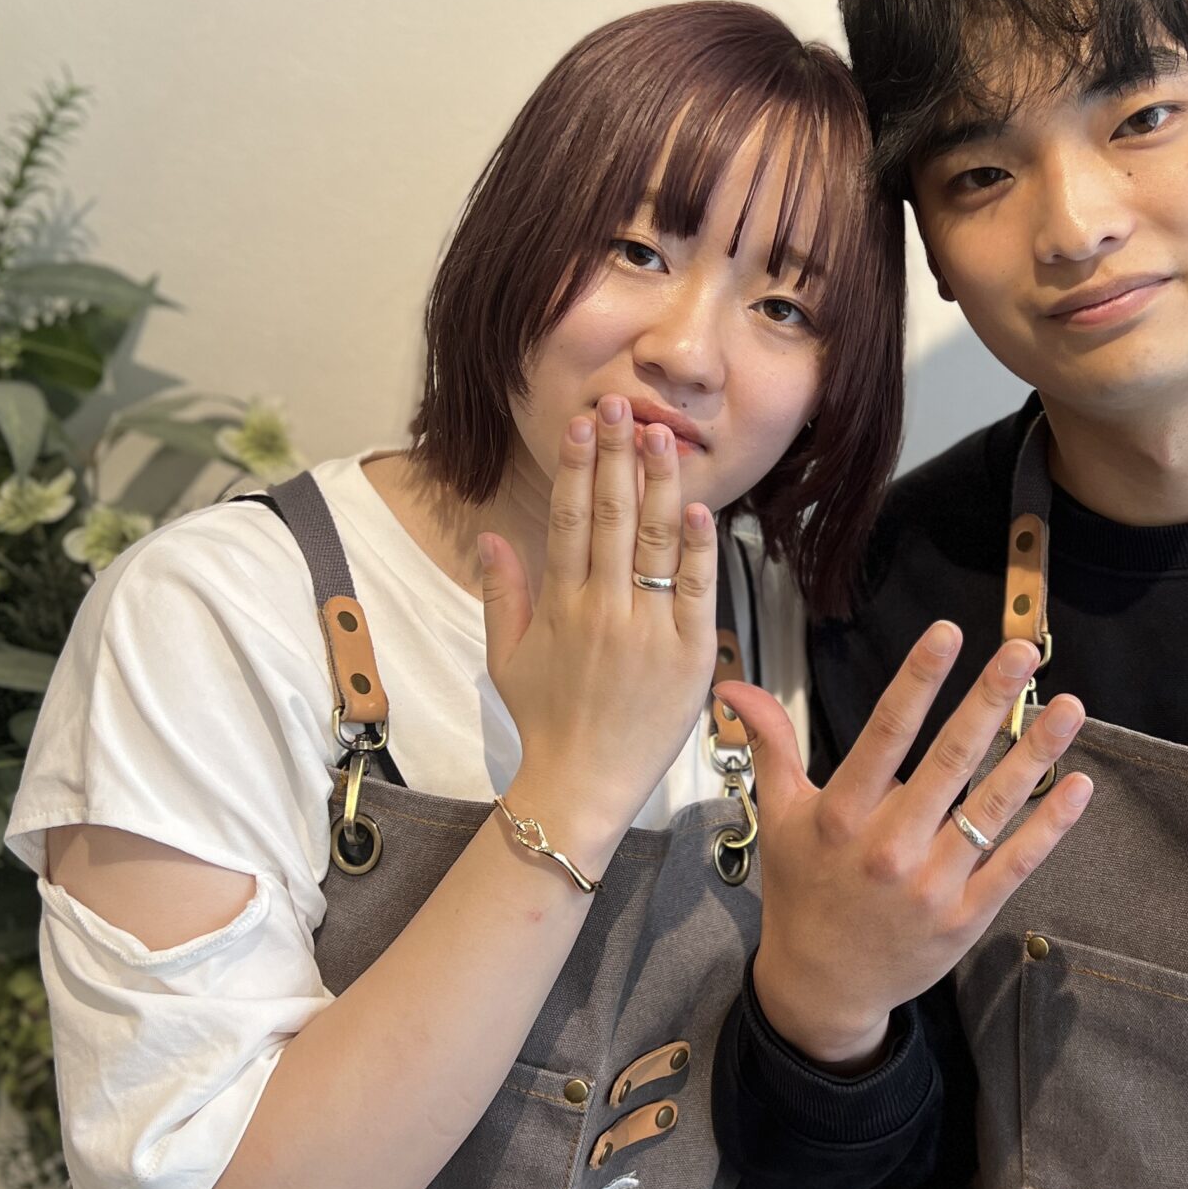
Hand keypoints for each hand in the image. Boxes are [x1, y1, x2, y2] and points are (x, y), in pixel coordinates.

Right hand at [479, 399, 717, 858]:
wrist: (582, 784)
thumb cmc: (546, 722)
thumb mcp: (505, 657)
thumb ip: (500, 593)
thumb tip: (490, 536)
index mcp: (559, 605)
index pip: (570, 518)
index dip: (576, 466)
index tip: (580, 422)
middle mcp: (602, 608)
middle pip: (612, 515)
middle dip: (615, 453)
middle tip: (620, 404)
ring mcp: (648, 629)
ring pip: (655, 541)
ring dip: (659, 482)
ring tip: (661, 434)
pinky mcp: (689, 652)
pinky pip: (695, 588)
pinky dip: (697, 547)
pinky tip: (697, 507)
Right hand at [725, 628, 1093, 1067]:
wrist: (821, 988)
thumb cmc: (802, 890)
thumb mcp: (781, 816)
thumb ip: (769, 745)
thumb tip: (733, 687)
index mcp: (842, 815)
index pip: (886, 733)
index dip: (919, 680)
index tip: (949, 633)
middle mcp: (888, 847)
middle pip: (949, 761)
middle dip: (989, 701)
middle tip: (1024, 652)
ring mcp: (932, 885)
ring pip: (992, 806)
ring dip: (1035, 753)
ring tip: (1070, 707)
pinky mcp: (966, 917)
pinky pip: (1015, 862)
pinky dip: (1050, 825)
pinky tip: (1079, 784)